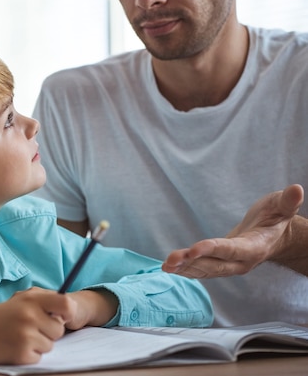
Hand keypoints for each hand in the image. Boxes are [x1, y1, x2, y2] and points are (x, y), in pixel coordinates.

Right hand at [0, 287, 72, 366]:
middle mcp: (30, 315)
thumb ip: (41, 303)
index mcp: (31, 299)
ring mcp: (26, 334)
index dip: (68, 312)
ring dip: (37, 345)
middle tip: (28, 329)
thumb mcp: (18, 301)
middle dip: (48, 332)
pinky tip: (13, 347)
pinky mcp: (21, 353)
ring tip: (17, 337)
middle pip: (59, 329)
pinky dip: (28, 355)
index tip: (63, 317)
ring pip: (49, 345)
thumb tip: (68, 309)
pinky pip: (38, 357)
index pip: (66, 303)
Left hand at [162, 184, 303, 278]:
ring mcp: (230, 266)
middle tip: (170, 261)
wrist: (276, 237)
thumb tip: (297, 189)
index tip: (194, 249)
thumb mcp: (281, 207)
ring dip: (185, 269)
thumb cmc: (276, 217)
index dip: (213, 250)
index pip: (232, 249)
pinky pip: (202, 270)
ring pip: (206, 270)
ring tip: (165, 266)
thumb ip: (287, 201)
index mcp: (256, 247)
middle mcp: (242, 261)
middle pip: (215, 265)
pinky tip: (169, 268)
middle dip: (192, 264)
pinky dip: (186, 269)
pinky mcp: (220, 265)